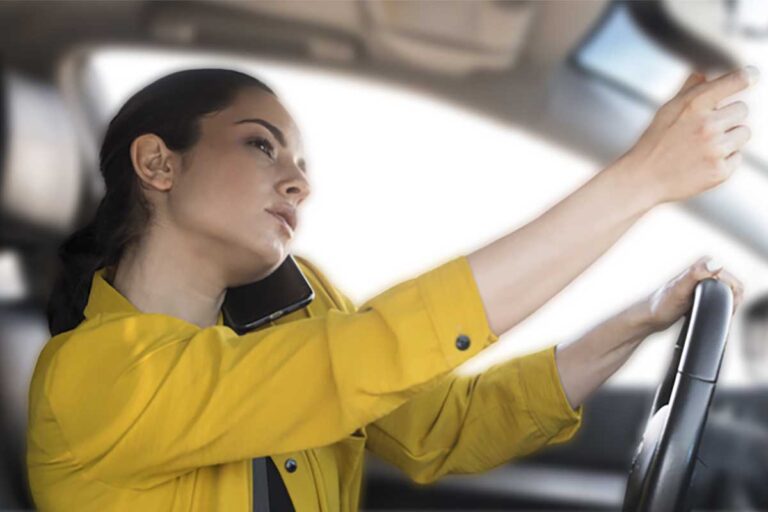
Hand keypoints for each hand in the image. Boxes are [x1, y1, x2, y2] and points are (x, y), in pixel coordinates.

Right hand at [620, 66, 757, 204]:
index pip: (737, 81)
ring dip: (730, 138)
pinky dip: (724, 160)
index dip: (748, 76)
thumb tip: (703, 75)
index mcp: (694, 105)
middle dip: (728, 117)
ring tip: (705, 147)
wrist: (643, 178)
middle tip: (707, 129)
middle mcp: (707, 124)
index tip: (752, 76)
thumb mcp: (667, 110)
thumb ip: (689, 91)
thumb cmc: (654, 143)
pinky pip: (737, 157)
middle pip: (742, 109)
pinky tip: (703, 162)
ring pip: (743, 133)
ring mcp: (715, 148)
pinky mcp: (719, 170)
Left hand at [641, 256, 743, 332]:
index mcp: (702, 264)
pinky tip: (707, 313)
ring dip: (724, 305)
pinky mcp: (700, 293)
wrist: (649, 317)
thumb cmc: (660, 304)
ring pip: (727, 294)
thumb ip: (695, 274)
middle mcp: (703, 270)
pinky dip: (718, 308)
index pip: (732, 279)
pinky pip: (719, 300)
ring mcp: (702, 282)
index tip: (721, 306)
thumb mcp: (679, 289)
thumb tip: (715, 264)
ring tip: (709, 312)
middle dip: (729, 301)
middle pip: (732, 287)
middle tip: (714, 311)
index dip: (732, 295)